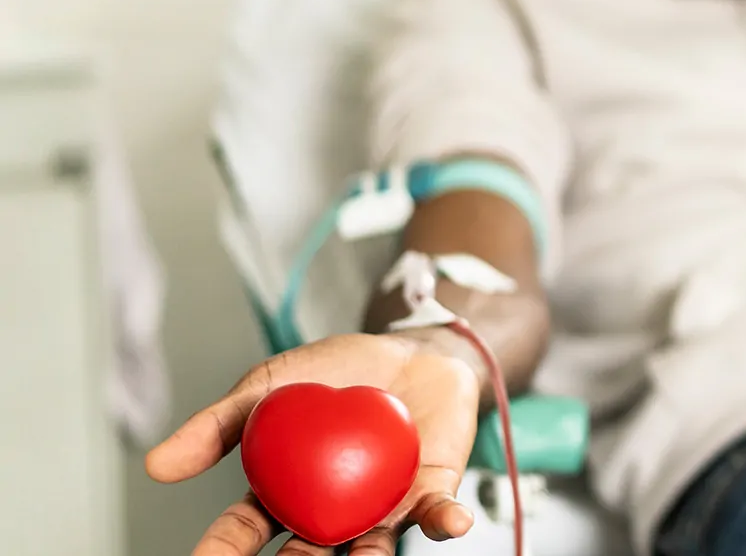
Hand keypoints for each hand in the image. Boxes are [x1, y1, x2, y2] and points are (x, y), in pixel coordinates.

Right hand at [146, 332, 481, 555]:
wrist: (409, 350)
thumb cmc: (336, 371)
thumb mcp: (268, 384)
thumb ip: (218, 423)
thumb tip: (155, 465)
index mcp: (283, 493)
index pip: (245, 531)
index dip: (223, 550)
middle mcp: (329, 512)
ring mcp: (380, 508)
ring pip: (371, 550)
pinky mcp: (429, 493)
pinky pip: (436, 515)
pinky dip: (445, 522)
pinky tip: (449, 524)